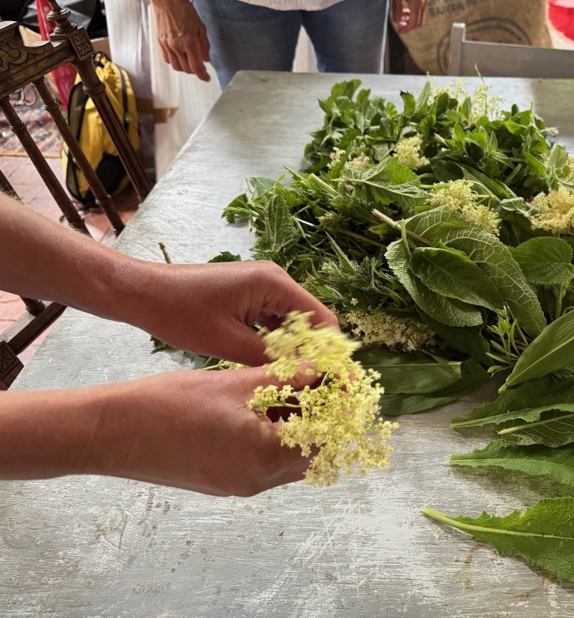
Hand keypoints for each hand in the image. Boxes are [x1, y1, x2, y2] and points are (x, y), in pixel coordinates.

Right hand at [81, 368, 318, 495]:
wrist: (111, 433)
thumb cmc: (168, 405)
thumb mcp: (236, 384)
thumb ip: (287, 378)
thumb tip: (324, 370)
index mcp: (266, 458)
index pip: (324, 438)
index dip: (336, 409)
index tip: (340, 384)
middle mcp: (256, 481)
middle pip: (308, 454)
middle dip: (319, 419)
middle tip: (319, 384)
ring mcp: (237, 486)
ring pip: (285, 459)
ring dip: (295, 428)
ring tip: (291, 390)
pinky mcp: (221, 482)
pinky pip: (261, 463)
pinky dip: (270, 438)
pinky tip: (261, 407)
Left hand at [127, 260, 338, 365]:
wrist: (142, 293)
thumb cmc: (179, 313)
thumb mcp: (226, 343)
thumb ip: (268, 359)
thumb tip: (302, 377)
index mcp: (274, 283)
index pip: (321, 319)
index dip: (331, 351)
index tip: (338, 381)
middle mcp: (275, 279)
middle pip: (311, 320)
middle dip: (316, 352)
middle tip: (321, 387)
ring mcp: (263, 285)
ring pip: (293, 322)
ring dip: (297, 349)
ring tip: (301, 382)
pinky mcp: (251, 294)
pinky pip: (275, 320)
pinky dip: (278, 342)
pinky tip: (275, 366)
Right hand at [149, 0, 211, 81]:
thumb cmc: (184, 9)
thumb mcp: (201, 27)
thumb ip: (204, 45)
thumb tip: (206, 59)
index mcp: (189, 42)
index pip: (196, 66)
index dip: (202, 75)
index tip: (206, 78)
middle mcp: (176, 46)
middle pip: (186, 69)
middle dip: (195, 71)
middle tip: (201, 67)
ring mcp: (167, 45)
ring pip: (176, 66)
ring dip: (185, 68)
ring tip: (191, 62)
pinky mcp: (160, 42)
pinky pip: (167, 59)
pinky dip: (175, 62)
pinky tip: (180, 57)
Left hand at [391, 0, 428, 32]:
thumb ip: (396, 9)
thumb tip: (397, 21)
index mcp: (417, 2)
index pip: (414, 23)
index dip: (406, 29)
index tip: (399, 30)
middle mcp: (424, 1)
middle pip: (419, 22)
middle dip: (409, 26)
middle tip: (399, 26)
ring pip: (421, 17)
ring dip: (411, 20)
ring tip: (401, 17)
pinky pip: (421, 10)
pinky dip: (414, 14)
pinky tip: (406, 10)